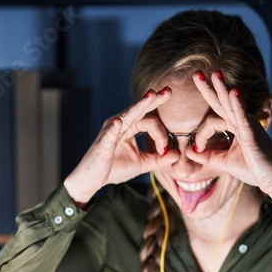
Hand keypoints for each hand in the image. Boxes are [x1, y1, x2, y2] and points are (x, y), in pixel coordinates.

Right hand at [64, 89, 179, 206]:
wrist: (93, 179)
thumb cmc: (114, 168)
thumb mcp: (142, 164)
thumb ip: (159, 159)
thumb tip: (178, 154)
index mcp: (131, 127)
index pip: (150, 121)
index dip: (161, 134)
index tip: (164, 150)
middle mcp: (121, 124)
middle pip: (140, 109)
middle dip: (154, 100)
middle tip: (168, 91)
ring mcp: (111, 131)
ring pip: (128, 116)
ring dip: (139, 106)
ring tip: (151, 96)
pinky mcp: (103, 143)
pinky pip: (110, 134)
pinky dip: (114, 128)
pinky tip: (118, 122)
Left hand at [187, 71, 271, 207]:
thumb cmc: (254, 169)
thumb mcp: (224, 163)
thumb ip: (207, 156)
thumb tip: (189, 152)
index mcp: (235, 126)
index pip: (211, 121)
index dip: (200, 134)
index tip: (197, 149)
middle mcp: (242, 122)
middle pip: (221, 102)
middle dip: (209, 88)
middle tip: (196, 74)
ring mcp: (248, 125)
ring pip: (230, 105)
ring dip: (222, 89)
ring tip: (214, 74)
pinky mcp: (252, 133)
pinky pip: (242, 116)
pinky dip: (237, 105)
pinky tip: (233, 92)